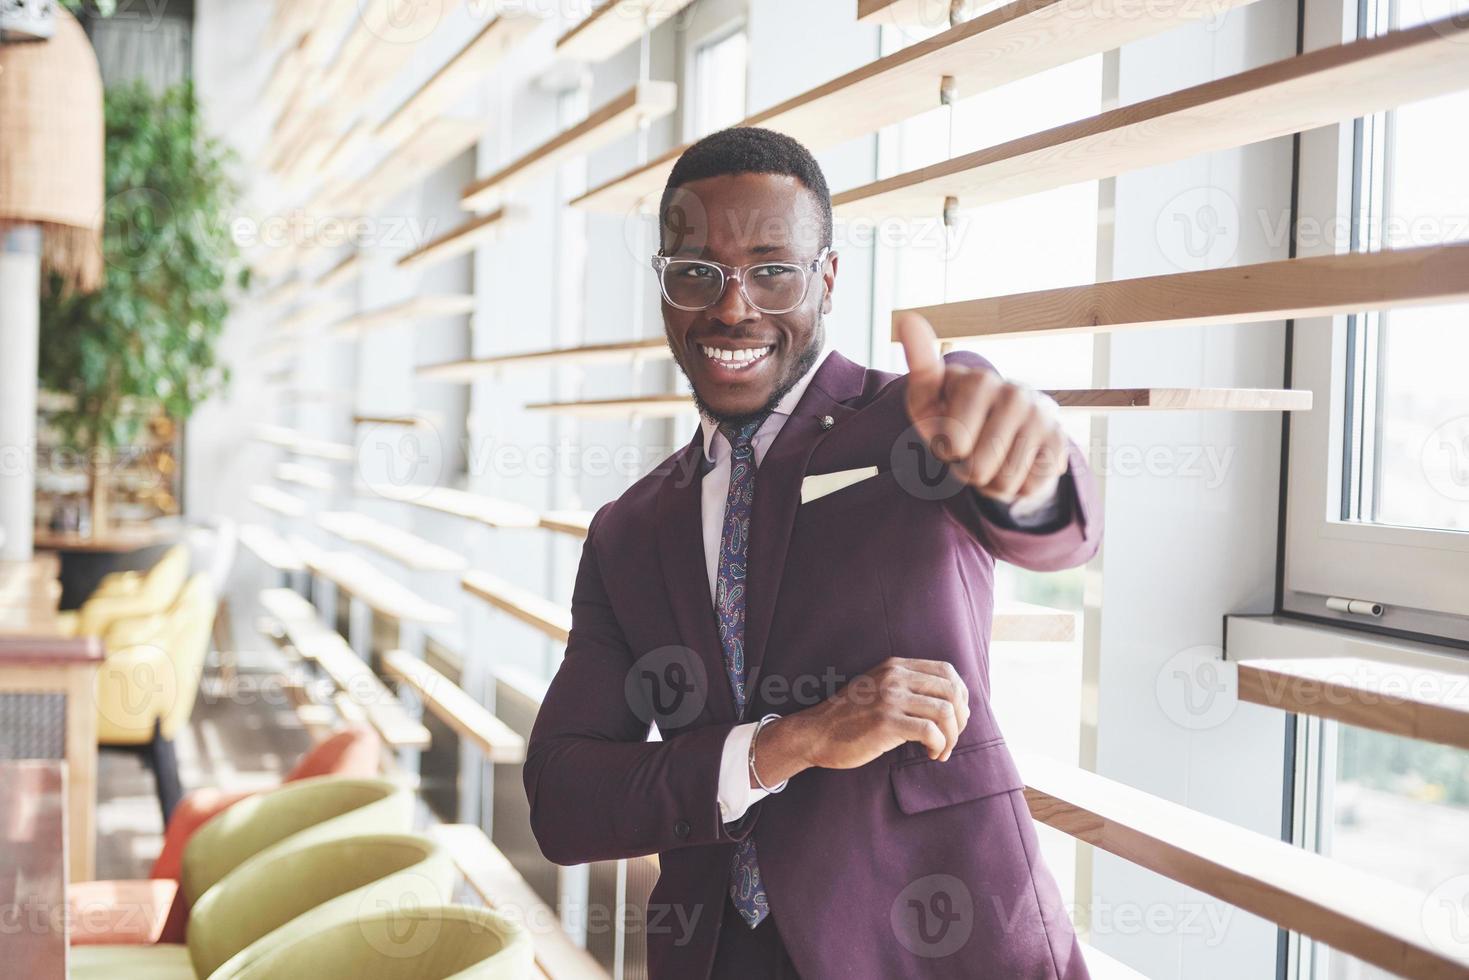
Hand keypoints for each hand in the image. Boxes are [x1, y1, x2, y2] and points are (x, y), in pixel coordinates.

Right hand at [752, 658, 970, 788]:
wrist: (816, 733)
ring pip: (945, 712)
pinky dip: (939, 746)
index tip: (956, 718)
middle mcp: (895, 677)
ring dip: (952, 736)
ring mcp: (890, 698)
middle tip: (952, 738)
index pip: (947, 671)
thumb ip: (906, 687)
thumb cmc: (850, 718)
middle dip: (961, 719)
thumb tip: (949, 703)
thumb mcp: (878, 689)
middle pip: (951, 691)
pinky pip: (930, 731)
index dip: (961, 696)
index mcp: (896, 666)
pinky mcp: (886, 723)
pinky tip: (931, 754)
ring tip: (942, 750)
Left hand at [896, 311, 1068, 506]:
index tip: (949, 435)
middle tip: (969, 453)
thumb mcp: (927, 399)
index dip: (947, 449)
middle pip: (977, 467)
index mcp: (978, 380)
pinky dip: (1016, 487)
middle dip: (967, 471)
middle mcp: (1015, 393)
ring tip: (990, 460)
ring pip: (1005, 481)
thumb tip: (909, 319)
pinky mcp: (1061, 440)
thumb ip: (919, 366)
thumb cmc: (953, 417)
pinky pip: (1030, 486)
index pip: (954, 440)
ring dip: (991, 483)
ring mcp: (1041, 416)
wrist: (1000, 432)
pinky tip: (1015, 465)